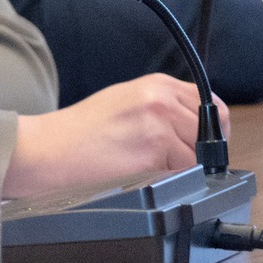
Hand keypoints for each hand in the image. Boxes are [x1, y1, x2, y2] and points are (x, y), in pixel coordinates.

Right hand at [2, 74, 218, 198]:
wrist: (50, 148)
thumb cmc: (80, 131)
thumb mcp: (126, 101)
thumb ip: (162, 107)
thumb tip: (195, 128)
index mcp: (156, 83)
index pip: (210, 105)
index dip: (209, 130)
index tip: (197, 144)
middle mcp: (161, 98)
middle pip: (211, 131)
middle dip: (198, 150)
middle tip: (171, 160)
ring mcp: (160, 122)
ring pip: (199, 155)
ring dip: (181, 167)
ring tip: (147, 165)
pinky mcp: (156, 149)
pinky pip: (184, 173)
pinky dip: (169, 179)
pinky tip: (142, 173)